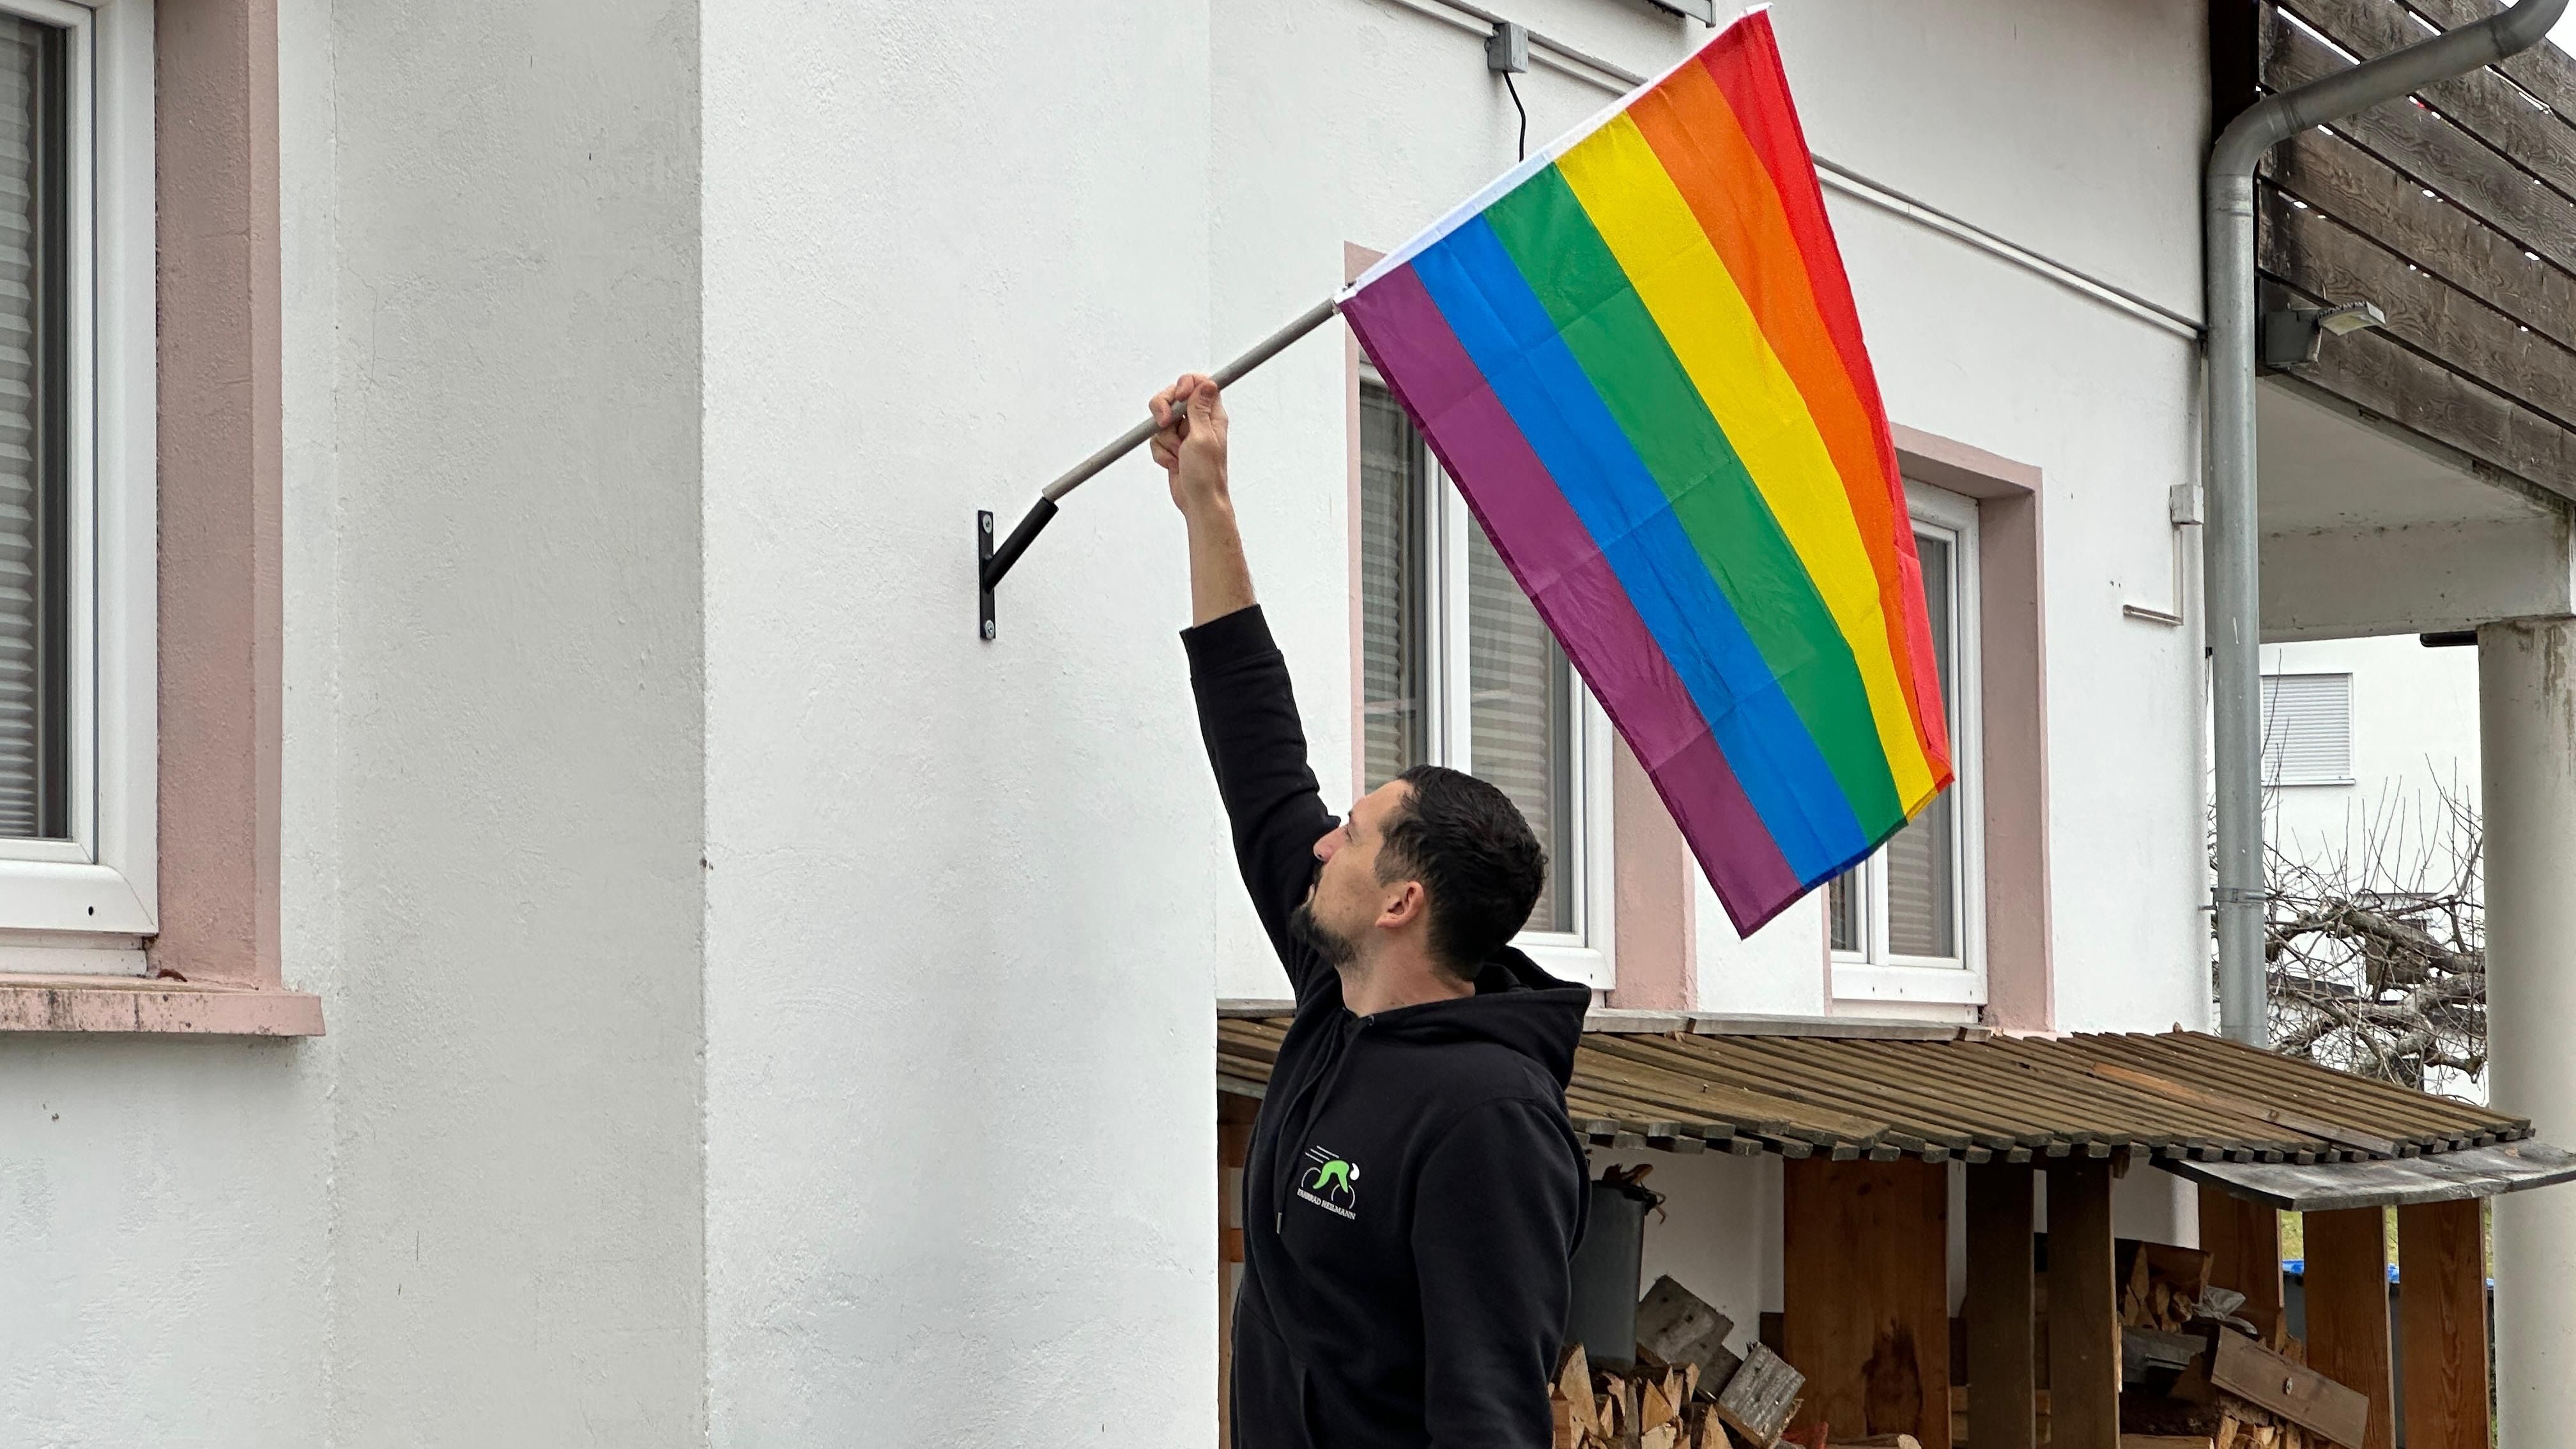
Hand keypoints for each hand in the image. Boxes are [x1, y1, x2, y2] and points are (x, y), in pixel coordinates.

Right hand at [1150, 373, 1229, 515]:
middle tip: (1165, 422)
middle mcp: (1198, 421)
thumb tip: (1208, 383)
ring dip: (1164, 439)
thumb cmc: (1206, 475)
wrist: (1198, 501)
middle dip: (1164, 410)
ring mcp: (1185, 434)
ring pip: (1162, 420)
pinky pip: (1157, 439)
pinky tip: (1173, 463)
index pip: (1200, 383)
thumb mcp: (1203, 437)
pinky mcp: (1173, 446)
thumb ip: (1200, 408)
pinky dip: (1160, 452)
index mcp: (1212, 415)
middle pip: (1174, 397)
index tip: (1178, 397)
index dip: (1185, 385)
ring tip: (1177, 453)